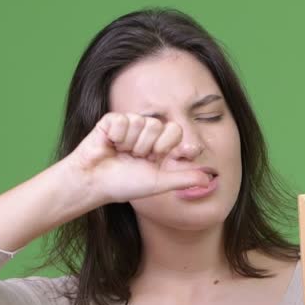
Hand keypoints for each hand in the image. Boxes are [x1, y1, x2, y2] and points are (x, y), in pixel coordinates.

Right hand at [64, 112, 213, 206]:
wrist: (94, 183)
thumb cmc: (125, 185)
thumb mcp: (159, 182)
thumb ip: (184, 179)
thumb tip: (209, 179)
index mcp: (158, 146)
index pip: (175, 131)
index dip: (169, 144)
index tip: (158, 156)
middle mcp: (145, 133)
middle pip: (158, 125)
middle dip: (147, 146)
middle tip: (134, 158)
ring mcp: (128, 125)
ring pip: (141, 121)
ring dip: (130, 143)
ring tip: (120, 154)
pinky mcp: (111, 121)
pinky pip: (122, 120)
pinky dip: (116, 136)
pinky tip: (110, 145)